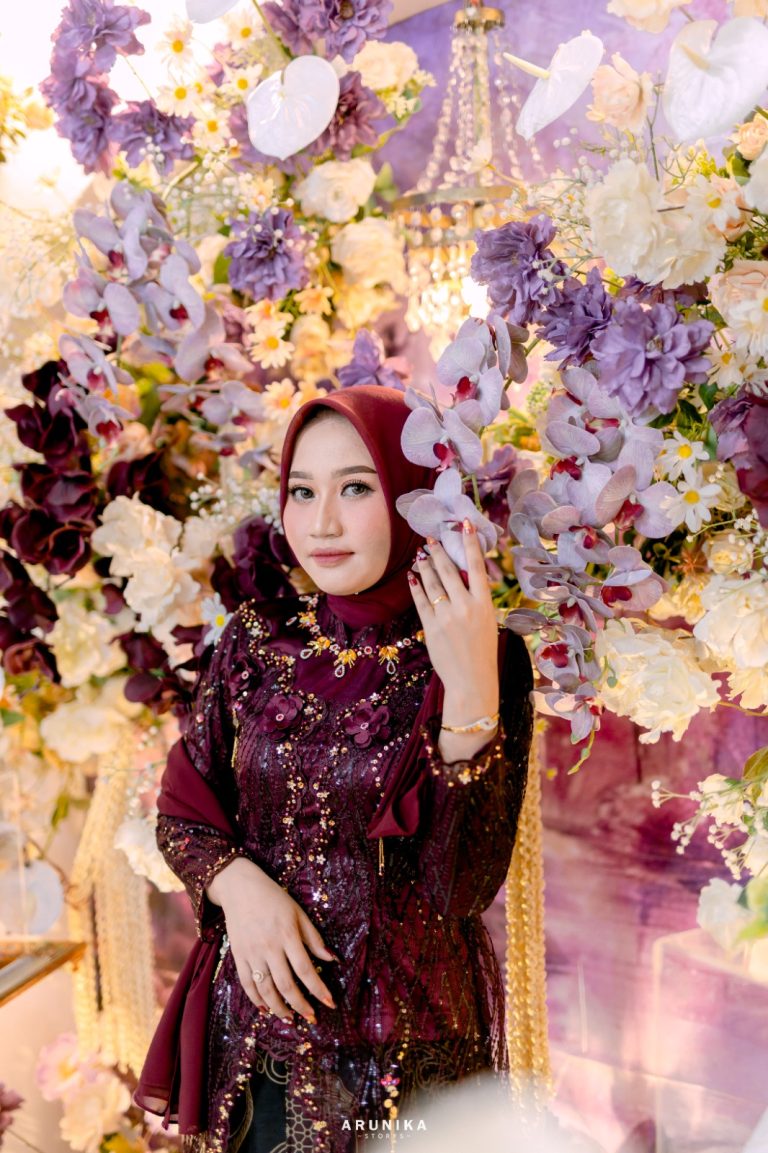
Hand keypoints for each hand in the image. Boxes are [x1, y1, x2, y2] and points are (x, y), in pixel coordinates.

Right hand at [206, 857, 337, 1023]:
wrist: (240, 887)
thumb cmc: (273, 898)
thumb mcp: (298, 912)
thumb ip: (313, 937)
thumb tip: (332, 959)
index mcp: (287, 934)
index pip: (305, 969)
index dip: (318, 989)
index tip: (329, 1003)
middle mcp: (269, 946)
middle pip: (286, 984)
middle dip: (300, 1005)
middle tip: (311, 1017)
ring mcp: (251, 952)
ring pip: (265, 989)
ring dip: (279, 1008)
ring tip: (290, 1019)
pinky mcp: (238, 955)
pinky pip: (247, 983)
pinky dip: (256, 999)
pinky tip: (266, 1008)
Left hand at [408, 519, 499, 726]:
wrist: (472, 681)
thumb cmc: (482, 651)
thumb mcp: (486, 621)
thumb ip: (474, 599)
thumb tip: (459, 577)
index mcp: (484, 603)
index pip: (476, 566)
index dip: (469, 543)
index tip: (464, 524)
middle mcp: (465, 606)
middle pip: (448, 569)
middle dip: (438, 550)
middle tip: (431, 537)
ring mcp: (446, 616)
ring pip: (432, 582)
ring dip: (425, 565)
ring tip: (421, 554)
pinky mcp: (431, 627)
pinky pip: (420, 600)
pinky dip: (415, 586)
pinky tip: (412, 576)